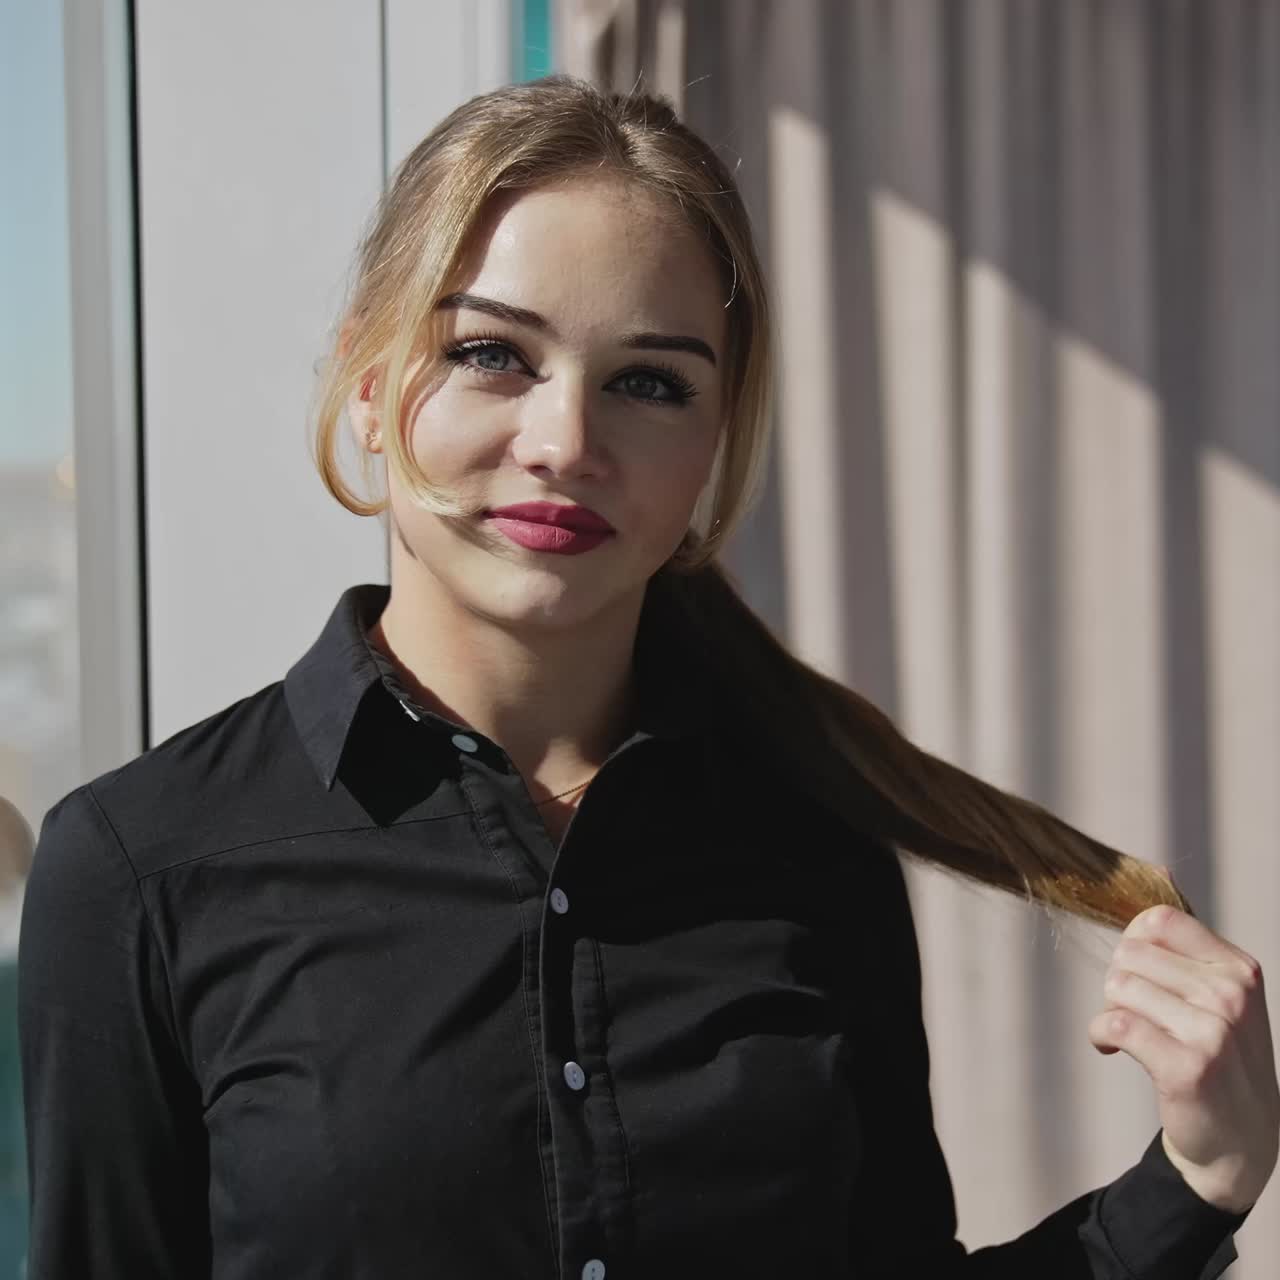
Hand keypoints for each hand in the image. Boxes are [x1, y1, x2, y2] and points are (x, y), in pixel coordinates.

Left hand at [1088, 904, 1279, 1212]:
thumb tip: (1152, 874)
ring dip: (1110, 1009)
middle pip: (1130, 953)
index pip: (1160, 920)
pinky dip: (1100, 1035)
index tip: (1138, 971)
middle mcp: (1231, 995)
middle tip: (1136, 1011)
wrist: (1241, 1140)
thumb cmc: (1219, 1055)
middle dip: (1120, 981)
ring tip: (1130, 1033)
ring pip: (1118, 986)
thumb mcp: (1220, 995)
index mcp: (1239, 968)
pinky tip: (1112, 1048)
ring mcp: (1213, 1031)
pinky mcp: (1186, 1066)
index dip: (1133, 941)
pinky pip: (1114, 1024)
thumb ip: (1185, 945)